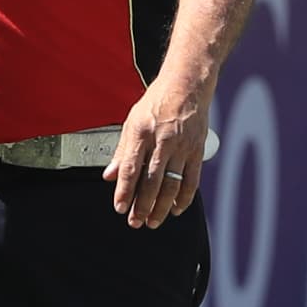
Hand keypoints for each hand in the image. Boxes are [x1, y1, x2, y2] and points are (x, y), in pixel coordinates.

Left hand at [107, 84, 210, 231]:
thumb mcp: (132, 121)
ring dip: (161, 207)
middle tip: (135, 222)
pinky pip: (191, 180)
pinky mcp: (197, 150)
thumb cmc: (157, 102)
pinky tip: (175, 209)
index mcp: (141, 132)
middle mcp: (162, 140)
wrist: (187, 85)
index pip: (130, 168)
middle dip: (142, 205)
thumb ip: (122, 151)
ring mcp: (182, 146)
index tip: (119, 207)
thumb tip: (109, 176)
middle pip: (151, 181)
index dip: (124, 191)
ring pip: (171, 184)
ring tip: (152, 221)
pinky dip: (184, 198)